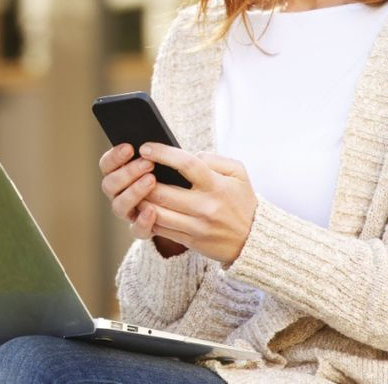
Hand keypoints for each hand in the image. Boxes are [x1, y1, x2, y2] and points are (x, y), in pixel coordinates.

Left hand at [135, 144, 258, 265]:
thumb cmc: (242, 201)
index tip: (146, 147)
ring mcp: (197, 226)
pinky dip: (148, 217)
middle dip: (143, 180)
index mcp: (216, 185)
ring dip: (141, 200)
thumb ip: (214, 159)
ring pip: (158, 213)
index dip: (163, 153)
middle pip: (164, 192)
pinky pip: (162, 229)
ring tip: (134, 188)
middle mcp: (205, 206)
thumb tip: (189, 155)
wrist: (254, 240)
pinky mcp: (191, 241)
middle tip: (133, 169)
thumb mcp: (238, 174)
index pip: (186, 164)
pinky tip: (143, 207)